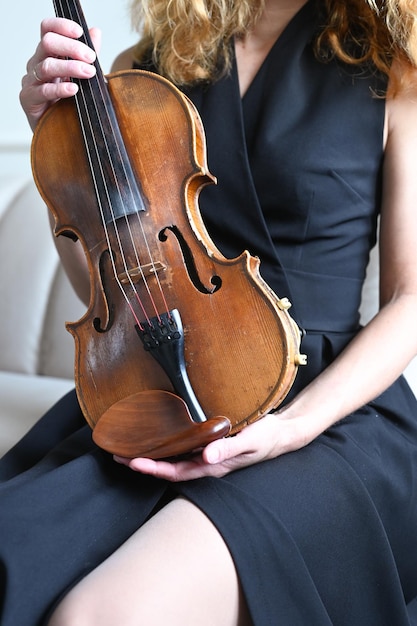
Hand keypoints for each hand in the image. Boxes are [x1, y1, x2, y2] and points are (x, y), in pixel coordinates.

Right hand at [20, 17, 100, 130]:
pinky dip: (59, 89)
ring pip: (46, 65)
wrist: (60, 132)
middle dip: (71, 47)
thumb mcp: (82, 76)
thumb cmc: (69, 102)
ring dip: (70, 67)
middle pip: (47, 43)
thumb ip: (87, 55)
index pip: (48, 30)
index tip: (80, 32)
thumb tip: (95, 32)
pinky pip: (42, 91)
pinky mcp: (29, 99)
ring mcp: (31, 81)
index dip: (61, 26)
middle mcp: (37, 63)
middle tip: (91, 58)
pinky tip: (73, 89)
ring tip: (88, 73)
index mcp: (49, 54)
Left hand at [114, 411, 313, 480]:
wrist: (282, 432)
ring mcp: (208, 455)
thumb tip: (206, 456)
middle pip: (168, 467)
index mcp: (213, 466)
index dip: (154, 468)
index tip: (133, 461)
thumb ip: (229, 448)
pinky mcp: (210, 444)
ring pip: (173, 458)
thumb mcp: (251, 440)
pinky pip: (182, 447)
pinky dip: (166, 444)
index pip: (177, 471)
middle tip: (118, 454)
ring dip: (151, 454)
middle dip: (143, 463)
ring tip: (128, 447)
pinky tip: (157, 437)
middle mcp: (206, 463)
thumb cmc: (267, 437)